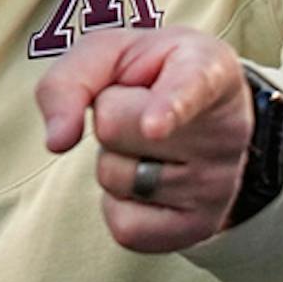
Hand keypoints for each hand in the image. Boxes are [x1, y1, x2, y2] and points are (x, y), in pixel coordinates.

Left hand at [34, 27, 253, 253]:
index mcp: (208, 68)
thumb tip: (57, 141)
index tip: (153, 127)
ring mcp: (217, 185)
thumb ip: (72, 79)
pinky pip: (125, 226)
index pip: (190, 86)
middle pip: (113, 127)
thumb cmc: (151, 76)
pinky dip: (119, 203)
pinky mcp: (200, 228)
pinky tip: (147, 179)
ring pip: (115, 178)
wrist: (203, 114)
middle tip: (138, 107)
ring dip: (114, 159)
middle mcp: (225, 129)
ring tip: (149, 145)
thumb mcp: (110, 53)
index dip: (170, 106)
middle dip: (107, 114)